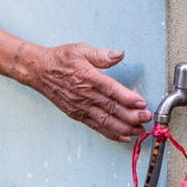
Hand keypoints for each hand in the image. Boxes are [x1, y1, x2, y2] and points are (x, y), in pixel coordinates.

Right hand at [31, 44, 150, 141]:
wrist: (39, 71)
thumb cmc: (60, 60)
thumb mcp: (81, 50)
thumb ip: (101, 54)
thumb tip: (119, 54)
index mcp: (88, 77)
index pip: (111, 90)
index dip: (127, 98)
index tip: (141, 103)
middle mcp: (85, 95)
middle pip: (111, 108)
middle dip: (131, 116)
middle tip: (146, 119)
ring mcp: (81, 107)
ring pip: (105, 121)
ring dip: (124, 127)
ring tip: (139, 130)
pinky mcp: (77, 114)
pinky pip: (96, 126)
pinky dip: (110, 133)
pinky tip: (123, 136)